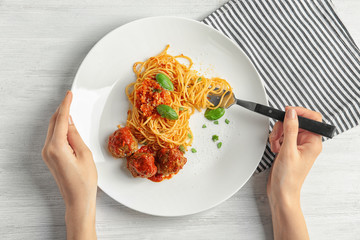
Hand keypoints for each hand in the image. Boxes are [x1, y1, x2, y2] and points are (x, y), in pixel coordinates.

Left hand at [42, 91, 96, 239]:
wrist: (77, 199)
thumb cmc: (84, 181)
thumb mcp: (85, 154)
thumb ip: (75, 135)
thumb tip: (70, 122)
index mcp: (56, 147)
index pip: (61, 120)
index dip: (66, 105)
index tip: (69, 95)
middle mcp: (48, 149)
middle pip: (54, 123)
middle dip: (62, 110)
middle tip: (70, 99)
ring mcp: (47, 154)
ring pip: (53, 129)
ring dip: (61, 118)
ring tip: (70, 109)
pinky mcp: (50, 158)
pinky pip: (53, 137)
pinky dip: (60, 128)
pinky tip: (67, 125)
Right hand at [267, 107, 321, 239]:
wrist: (281, 192)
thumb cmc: (288, 178)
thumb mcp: (288, 151)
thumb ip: (290, 129)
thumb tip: (292, 113)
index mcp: (313, 142)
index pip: (312, 118)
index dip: (299, 112)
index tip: (287, 112)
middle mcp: (307, 143)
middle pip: (296, 122)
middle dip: (283, 126)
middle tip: (278, 136)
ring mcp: (297, 146)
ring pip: (287, 128)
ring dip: (278, 134)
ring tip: (276, 145)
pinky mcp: (289, 148)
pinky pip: (282, 136)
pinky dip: (276, 140)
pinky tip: (275, 149)